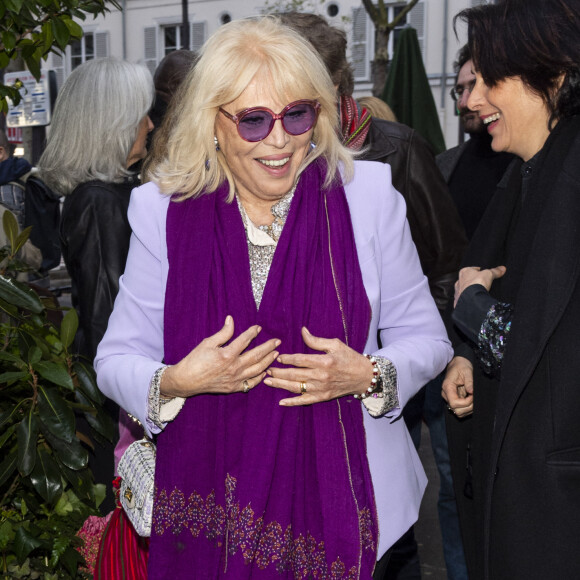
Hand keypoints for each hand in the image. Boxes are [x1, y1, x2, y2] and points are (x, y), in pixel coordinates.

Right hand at [161, 315, 280, 396]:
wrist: (186, 381)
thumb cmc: (195, 360)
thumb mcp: (207, 343)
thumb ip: (223, 333)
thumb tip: (231, 320)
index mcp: (227, 354)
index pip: (245, 340)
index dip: (252, 332)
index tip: (258, 328)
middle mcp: (234, 367)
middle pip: (256, 356)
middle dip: (268, 347)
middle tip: (277, 341)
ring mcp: (235, 379)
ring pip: (257, 370)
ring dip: (268, 361)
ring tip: (275, 354)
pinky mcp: (233, 388)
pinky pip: (251, 383)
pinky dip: (260, 378)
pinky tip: (265, 372)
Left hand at [263, 327, 373, 405]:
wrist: (363, 376)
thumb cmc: (349, 357)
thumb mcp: (335, 344)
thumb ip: (316, 340)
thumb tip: (302, 331)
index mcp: (324, 361)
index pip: (300, 360)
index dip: (287, 358)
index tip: (277, 357)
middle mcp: (321, 376)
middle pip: (294, 374)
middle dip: (278, 371)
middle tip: (266, 368)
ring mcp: (321, 388)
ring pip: (296, 387)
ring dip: (280, 384)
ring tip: (267, 381)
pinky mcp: (323, 397)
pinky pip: (305, 401)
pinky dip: (292, 402)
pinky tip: (281, 402)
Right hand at [442, 356, 473, 417]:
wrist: (457, 364)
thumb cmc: (461, 366)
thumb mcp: (467, 370)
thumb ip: (469, 381)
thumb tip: (471, 392)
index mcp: (447, 387)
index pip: (454, 403)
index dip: (465, 403)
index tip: (472, 396)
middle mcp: (446, 394)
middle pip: (456, 410)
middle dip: (468, 407)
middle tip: (475, 398)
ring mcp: (449, 398)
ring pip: (458, 412)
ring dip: (468, 409)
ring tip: (474, 399)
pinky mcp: (453, 399)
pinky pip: (460, 410)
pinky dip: (468, 408)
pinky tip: (472, 401)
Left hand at [454, 265, 505, 306]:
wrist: (471, 299)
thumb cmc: (477, 283)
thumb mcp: (489, 274)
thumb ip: (495, 271)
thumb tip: (502, 268)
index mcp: (464, 272)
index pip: (472, 269)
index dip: (479, 271)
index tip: (484, 273)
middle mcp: (459, 281)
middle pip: (468, 279)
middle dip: (474, 281)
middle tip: (482, 283)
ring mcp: (457, 291)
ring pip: (465, 289)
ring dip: (470, 290)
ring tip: (479, 292)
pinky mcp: (458, 300)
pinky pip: (464, 298)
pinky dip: (469, 298)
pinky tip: (474, 300)